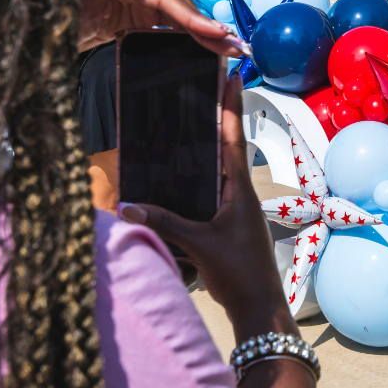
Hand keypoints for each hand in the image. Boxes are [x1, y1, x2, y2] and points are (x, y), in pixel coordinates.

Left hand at [76, 0, 245, 55]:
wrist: (30, 22)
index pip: (169, 2)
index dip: (195, 19)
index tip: (218, 33)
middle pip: (180, 14)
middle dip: (209, 31)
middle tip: (238, 49)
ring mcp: (135, 12)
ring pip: (176, 27)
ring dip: (202, 40)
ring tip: (228, 55)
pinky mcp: (129, 28)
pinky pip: (163, 37)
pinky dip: (183, 47)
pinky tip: (200, 58)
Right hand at [119, 75, 293, 336]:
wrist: (260, 310)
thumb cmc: (239, 275)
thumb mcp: (199, 244)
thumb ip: (164, 222)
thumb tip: (126, 205)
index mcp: (240, 192)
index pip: (232, 140)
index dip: (229, 107)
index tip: (231, 77)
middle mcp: (241, 197)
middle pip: (226, 150)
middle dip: (215, 122)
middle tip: (203, 92)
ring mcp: (237, 213)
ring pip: (219, 173)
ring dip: (207, 152)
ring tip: (189, 127)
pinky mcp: (230, 229)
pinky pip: (213, 195)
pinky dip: (200, 182)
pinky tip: (183, 180)